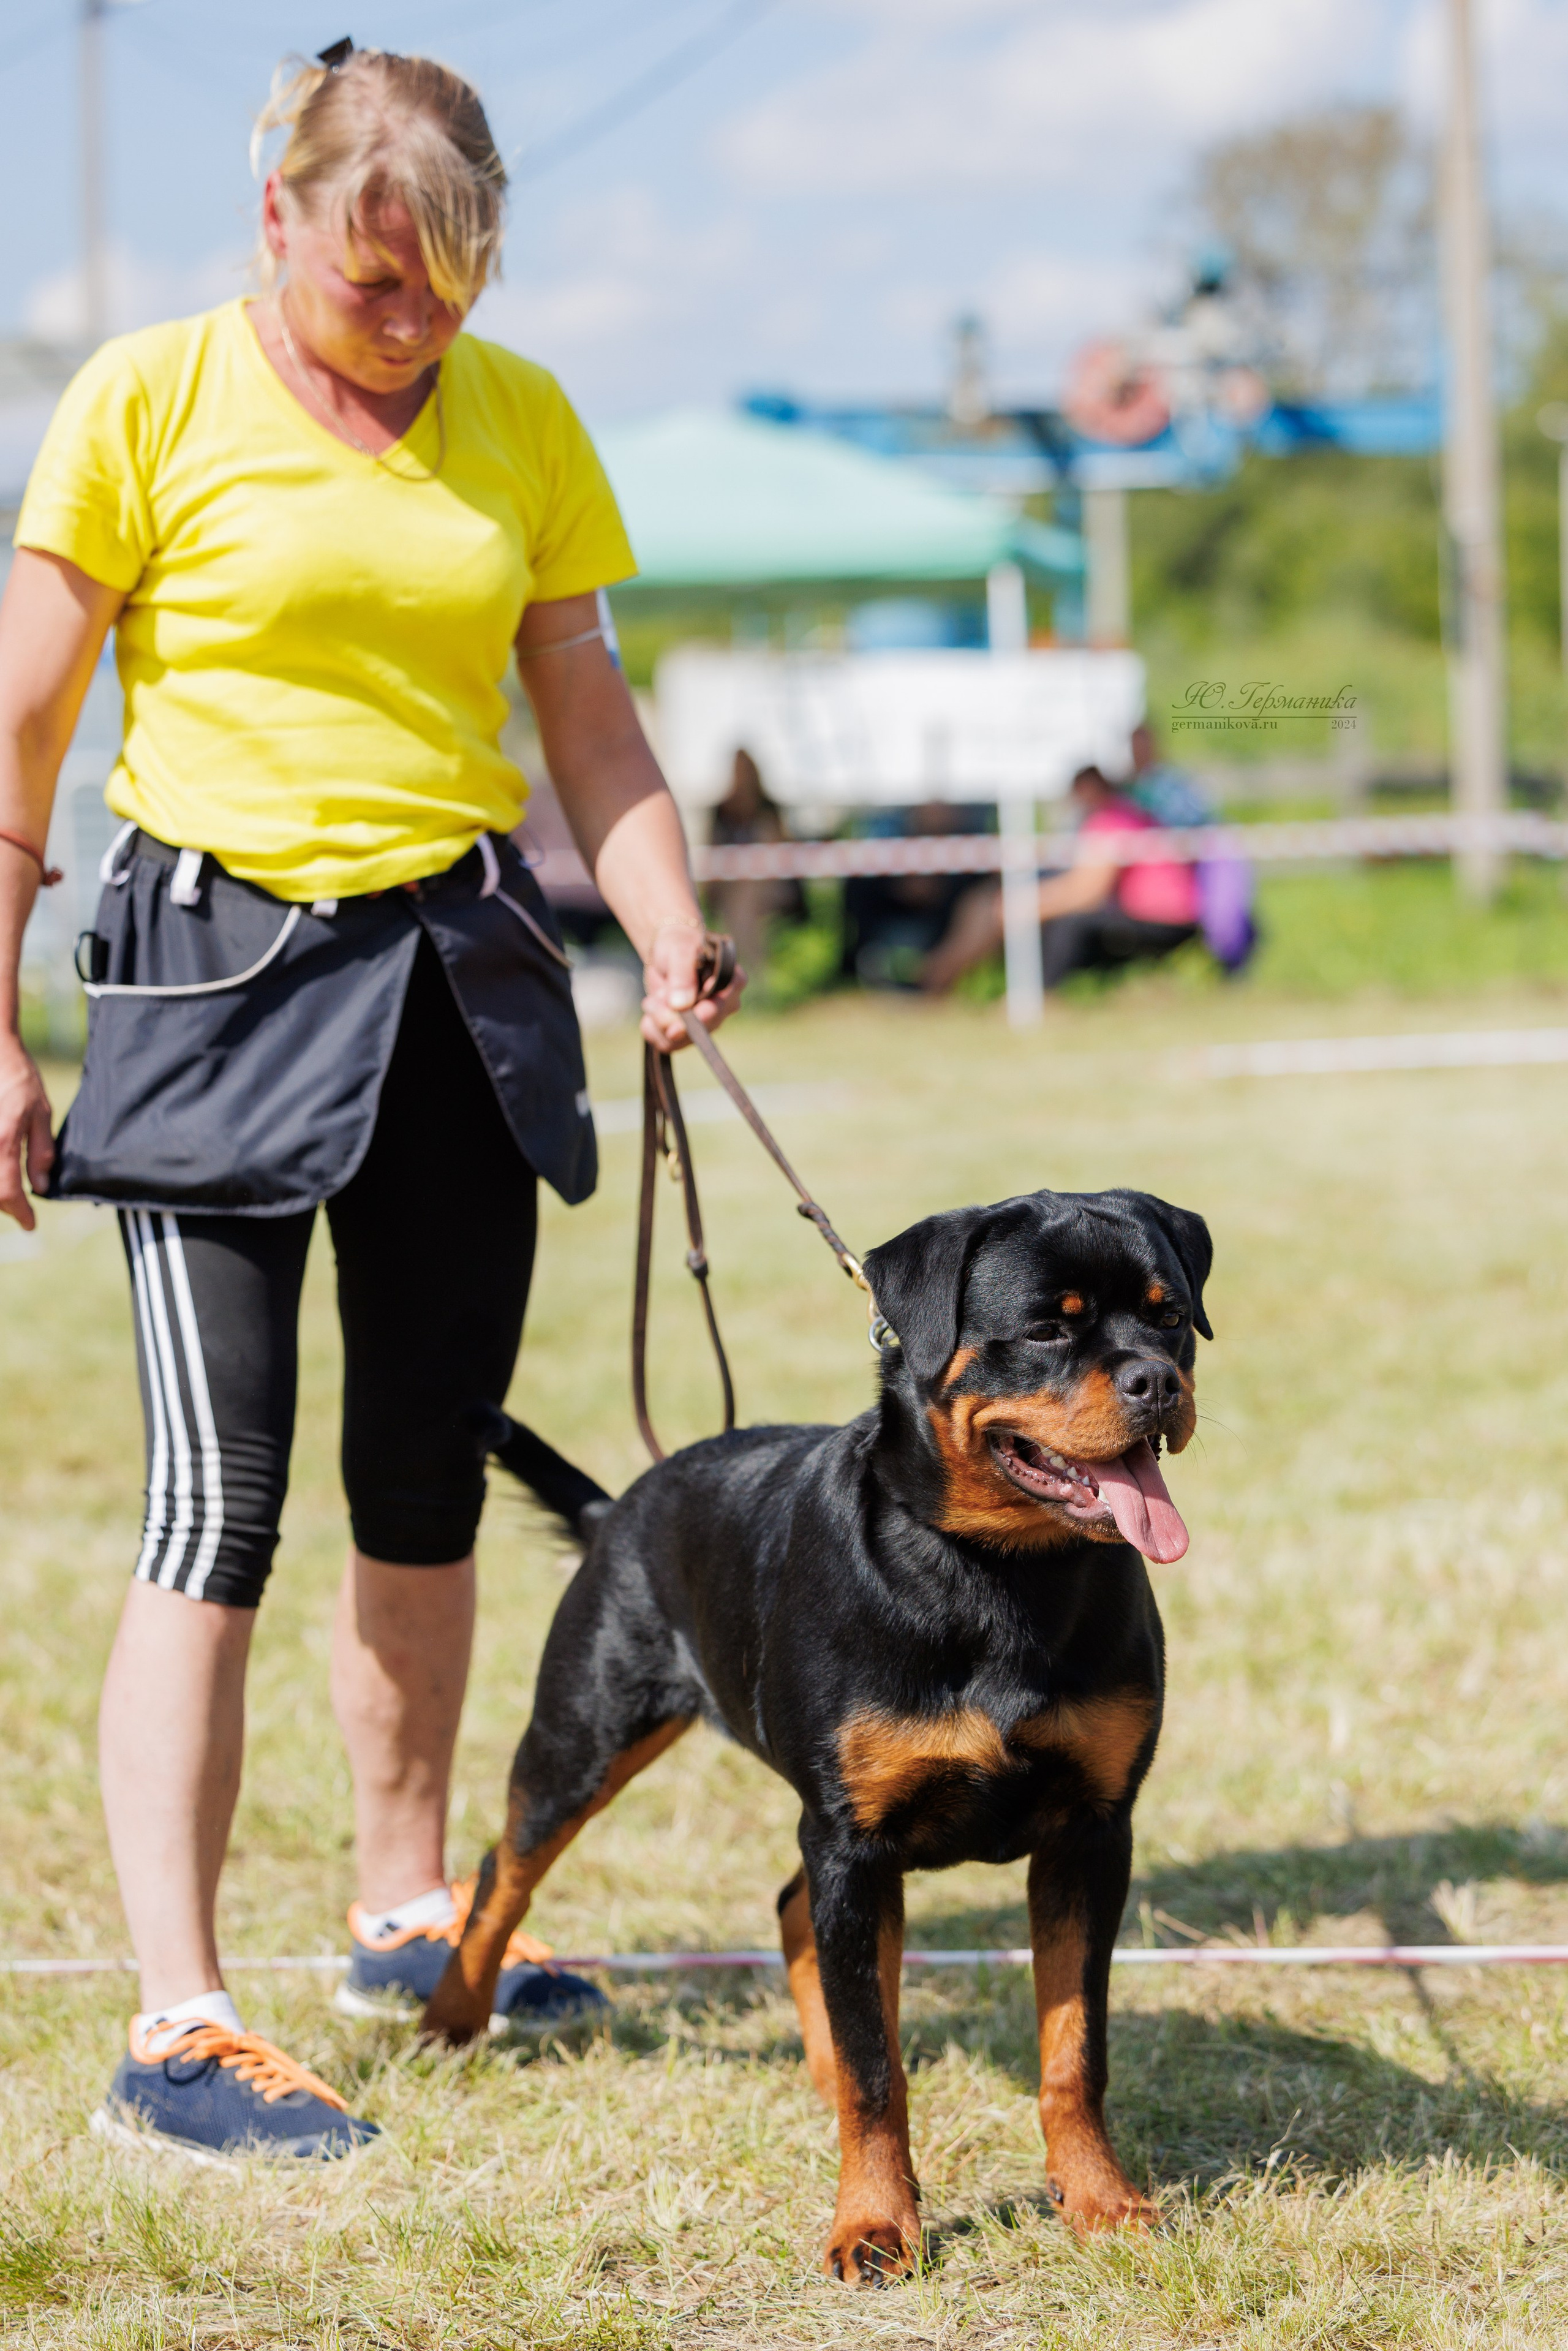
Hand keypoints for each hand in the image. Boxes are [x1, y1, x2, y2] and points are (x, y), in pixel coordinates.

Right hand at [0, 1031, 53, 1229]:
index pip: (7, 1192)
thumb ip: (41, 1153)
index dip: (20, 1213)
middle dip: (6, 1204)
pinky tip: (0, 1170)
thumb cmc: (18, 1078)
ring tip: (10, 1193)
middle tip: (21, 1209)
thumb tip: (40, 1187)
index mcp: (3, 1142)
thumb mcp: (41, 1113)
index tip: (31, 1224)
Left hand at [640, 920, 744, 1051]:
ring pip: (680, 1040)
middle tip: (651, 1001)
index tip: (681, 1024)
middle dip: (669, 1017)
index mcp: (733, 982)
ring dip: (657, 1021)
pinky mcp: (690, 1034)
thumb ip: (682, 974)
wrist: (668, 955)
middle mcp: (726, 1006)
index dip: (702, 1016)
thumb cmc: (679, 946)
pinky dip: (652, 1030)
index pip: (722, 1005)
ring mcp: (709, 1023)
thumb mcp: (679, 950)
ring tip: (652, 1000)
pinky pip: (668, 1044)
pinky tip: (651, 1013)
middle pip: (700, 1027)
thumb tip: (681, 1005)